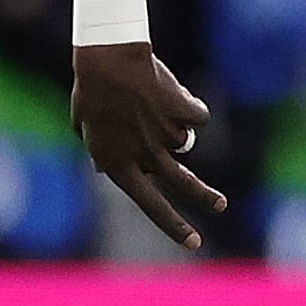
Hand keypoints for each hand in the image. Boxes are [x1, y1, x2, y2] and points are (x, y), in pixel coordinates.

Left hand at [71, 40, 222, 251]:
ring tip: (152, 100)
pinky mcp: (184, 115)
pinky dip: (187, 104)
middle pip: (183, 185)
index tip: (195, 243)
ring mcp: (167, 137)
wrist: (109, 61)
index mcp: (118, 165)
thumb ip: (100, 151)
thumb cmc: (92, 91)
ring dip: (174, 124)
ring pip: (184, 140)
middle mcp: (146, 157)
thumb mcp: (85, 128)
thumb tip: (104, 168)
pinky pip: (196, 115)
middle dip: (204, 197)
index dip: (174, 226)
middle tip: (221, 205)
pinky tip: (166, 89)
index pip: (151, 205)